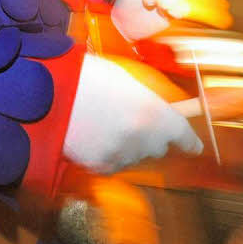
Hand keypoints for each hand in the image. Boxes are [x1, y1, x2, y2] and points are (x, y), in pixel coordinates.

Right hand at [63, 53, 202, 173]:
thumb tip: (158, 110)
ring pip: (134, 157)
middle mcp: (144, 138)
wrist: (48, 93)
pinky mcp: (100, 167)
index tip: (194, 147)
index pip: (182, 134)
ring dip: (127, 147)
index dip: (189, 141)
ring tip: (103, 126)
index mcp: (155, 112)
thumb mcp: (126, 80)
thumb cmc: (86, 76)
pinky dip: (106, 155)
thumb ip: (147, 100)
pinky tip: (92, 138)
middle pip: (158, 148)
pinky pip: (111, 165)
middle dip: (150, 138)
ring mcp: (122, 155)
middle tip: (130, 123)